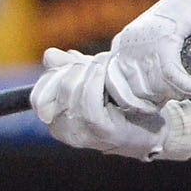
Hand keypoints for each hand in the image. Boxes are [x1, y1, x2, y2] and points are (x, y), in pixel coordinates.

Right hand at [33, 48, 190, 159]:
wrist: (152, 124)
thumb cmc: (119, 102)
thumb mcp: (91, 80)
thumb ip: (69, 69)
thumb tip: (50, 55)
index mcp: (54, 120)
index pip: (38, 96)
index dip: (53, 75)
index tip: (74, 63)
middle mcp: (63, 131)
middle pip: (57, 88)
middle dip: (76, 68)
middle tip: (96, 62)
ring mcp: (81, 135)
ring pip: (71, 92)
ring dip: (89, 71)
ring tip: (104, 64)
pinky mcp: (102, 132)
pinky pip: (89, 103)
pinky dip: (96, 82)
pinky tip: (105, 72)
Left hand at [104, 0, 190, 111]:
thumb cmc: (190, 25)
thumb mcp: (162, 47)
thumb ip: (150, 65)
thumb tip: (149, 99)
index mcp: (122, 45)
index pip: (117, 85)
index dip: (135, 102)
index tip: (154, 108)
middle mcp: (127, 42)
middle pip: (135, 89)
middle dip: (156, 101)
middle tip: (177, 97)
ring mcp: (144, 40)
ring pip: (154, 84)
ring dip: (176, 94)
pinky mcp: (165, 38)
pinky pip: (171, 74)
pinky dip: (186, 86)